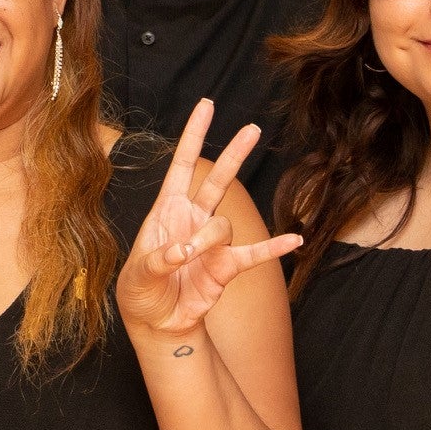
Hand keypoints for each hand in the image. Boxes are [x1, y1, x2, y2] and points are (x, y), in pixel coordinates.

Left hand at [115, 100, 301, 345]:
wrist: (157, 322)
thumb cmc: (140, 291)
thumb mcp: (136, 274)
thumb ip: (157, 260)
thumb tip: (182, 251)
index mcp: (167, 210)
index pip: (182, 165)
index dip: (193, 135)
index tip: (205, 106)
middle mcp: (193, 219)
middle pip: (217, 180)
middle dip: (233, 155)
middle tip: (252, 129)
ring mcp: (212, 243)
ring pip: (224, 225)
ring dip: (209, 240)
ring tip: (190, 260)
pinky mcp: (226, 267)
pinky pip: (254, 254)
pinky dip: (273, 248)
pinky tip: (294, 241)